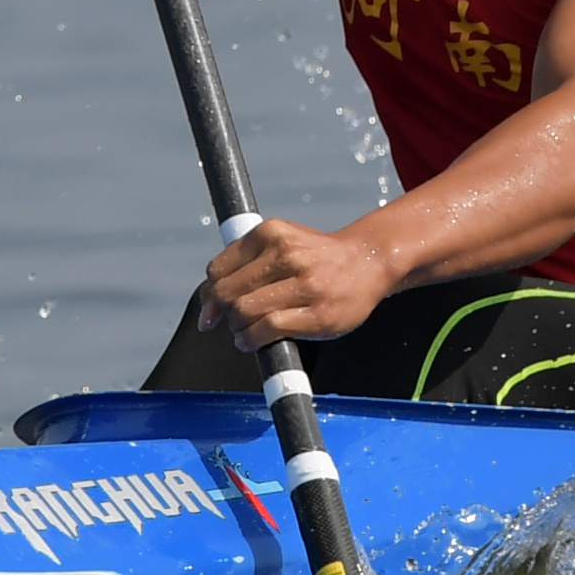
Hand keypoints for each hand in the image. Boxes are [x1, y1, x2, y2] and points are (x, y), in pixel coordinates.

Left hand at [200, 213, 401, 347]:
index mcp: (271, 233)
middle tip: (235, 321)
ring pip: (244, 311)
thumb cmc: (317, 258)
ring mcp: (304, 284)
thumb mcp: (281, 244)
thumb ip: (244, 266)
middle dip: (224, 313)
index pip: (218, 269)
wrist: (367, 262)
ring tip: (246, 332)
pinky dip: (252, 340)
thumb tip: (207, 307)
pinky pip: (268, 329)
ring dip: (238, 329)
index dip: (210, 295)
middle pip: (227, 293)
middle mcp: (286, 254)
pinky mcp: (317, 313)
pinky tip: (255, 341)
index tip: (212, 311)